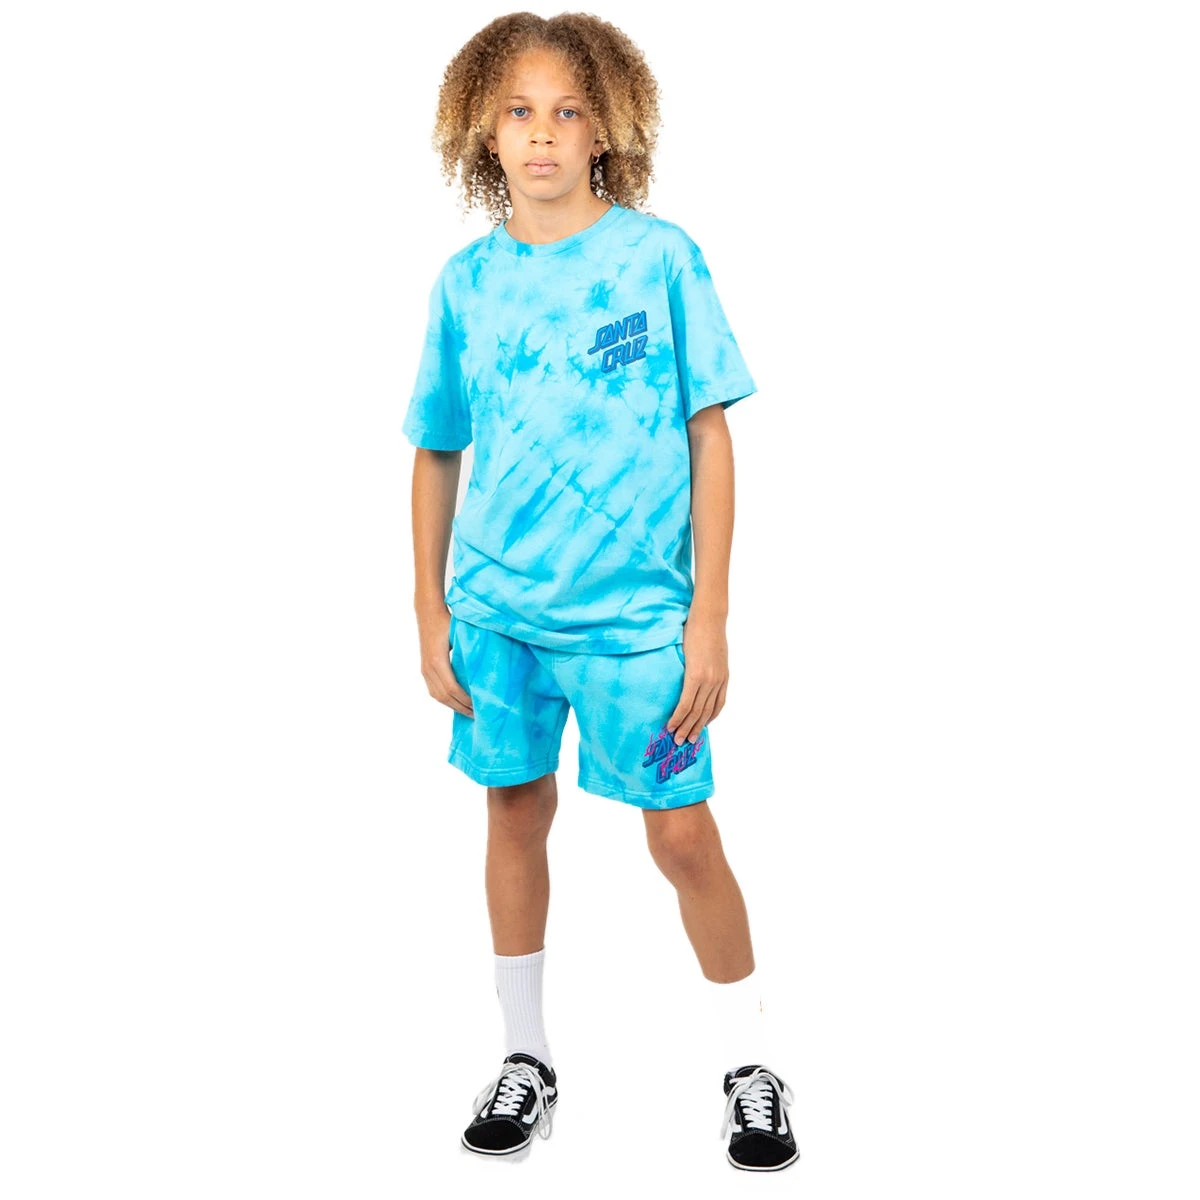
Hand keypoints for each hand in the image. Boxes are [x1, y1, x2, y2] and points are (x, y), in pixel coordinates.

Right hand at [419, 607, 473, 717]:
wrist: (428, 612)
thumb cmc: (448, 621)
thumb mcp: (461, 635)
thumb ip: (470, 652)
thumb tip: (486, 668)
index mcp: (438, 661)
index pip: (453, 689)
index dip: (466, 700)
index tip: (479, 706)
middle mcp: (428, 668)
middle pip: (444, 696)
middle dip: (461, 708)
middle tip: (477, 715)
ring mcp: (424, 670)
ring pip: (437, 696)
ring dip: (453, 706)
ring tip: (468, 712)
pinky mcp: (424, 669)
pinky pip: (433, 690)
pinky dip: (445, 700)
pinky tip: (457, 703)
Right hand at [666, 613, 727, 745]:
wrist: (709, 617)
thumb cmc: (708, 629)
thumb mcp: (714, 652)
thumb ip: (708, 665)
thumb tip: (696, 669)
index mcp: (723, 678)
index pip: (717, 706)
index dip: (707, 720)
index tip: (698, 729)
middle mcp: (718, 682)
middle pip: (706, 713)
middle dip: (695, 729)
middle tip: (684, 742)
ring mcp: (708, 680)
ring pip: (696, 711)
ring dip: (685, 727)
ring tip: (676, 738)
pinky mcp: (696, 675)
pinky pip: (686, 702)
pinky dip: (679, 715)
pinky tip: (672, 724)